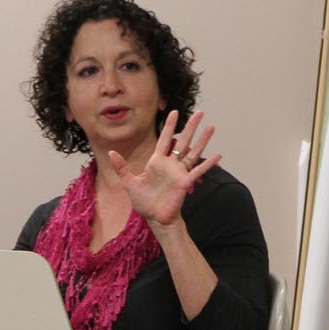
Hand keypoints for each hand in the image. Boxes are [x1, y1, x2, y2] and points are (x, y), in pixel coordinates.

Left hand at [111, 109, 220, 228]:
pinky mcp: (185, 183)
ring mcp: (179, 173)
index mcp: (157, 162)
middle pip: (183, 141)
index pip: (164, 139)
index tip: (174, 112)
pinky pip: (198, 171)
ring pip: (193, 152)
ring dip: (203, 140)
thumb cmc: (143, 202)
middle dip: (191, 126)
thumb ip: (121, 167)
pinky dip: (208, 164)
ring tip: (211, 127)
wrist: (154, 218)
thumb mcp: (129, 182)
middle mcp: (170, 164)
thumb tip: (110, 152)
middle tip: (200, 113)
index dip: (169, 125)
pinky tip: (218, 155)